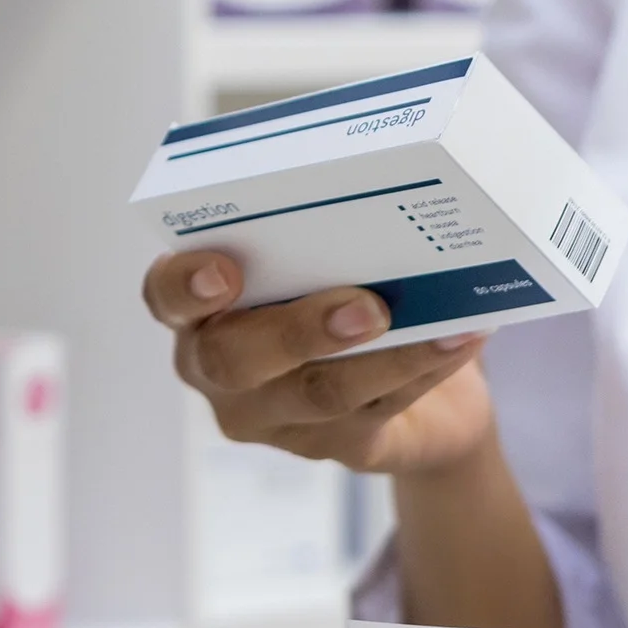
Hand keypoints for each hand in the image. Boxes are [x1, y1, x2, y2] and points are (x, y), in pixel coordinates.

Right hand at [140, 250, 493, 475]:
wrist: (420, 393)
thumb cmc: (352, 295)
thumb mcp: (325, 261)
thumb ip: (322, 234)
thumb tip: (377, 180)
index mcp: (201, 311)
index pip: (165, 296)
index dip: (183, 285)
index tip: (223, 269)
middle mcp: (220, 371)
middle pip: (233, 359)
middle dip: (296, 331)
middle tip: (365, 307)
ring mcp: (273, 419)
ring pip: (316, 394)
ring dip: (381, 358)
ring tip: (438, 327)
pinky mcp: (335, 447)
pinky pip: (378, 412)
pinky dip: (425, 369)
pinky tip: (463, 339)